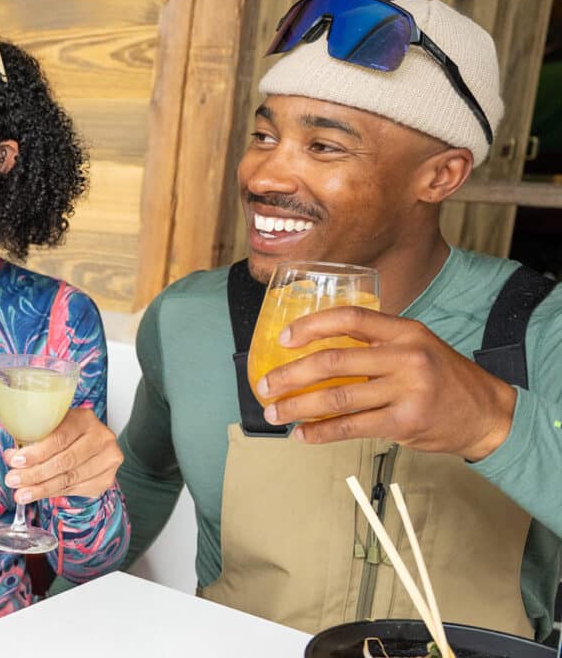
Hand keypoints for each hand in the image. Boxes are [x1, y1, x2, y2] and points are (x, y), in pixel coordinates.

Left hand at [4, 407, 121, 502]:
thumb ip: (33, 439)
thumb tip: (11, 457)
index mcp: (84, 419)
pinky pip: (76, 489)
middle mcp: (101, 438)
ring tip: (21, 493)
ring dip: (41, 488)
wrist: (89, 443)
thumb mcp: (50, 427)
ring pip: (70, 479)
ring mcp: (108, 460)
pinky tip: (38, 493)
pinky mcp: (106, 478)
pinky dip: (54, 492)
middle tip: (13, 481)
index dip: (36, 452)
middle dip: (35, 474)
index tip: (15, 461)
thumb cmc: (65, 433)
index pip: (59, 438)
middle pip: (65, 461)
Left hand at [258, 306, 516, 459]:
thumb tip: (316, 351)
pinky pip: (352, 427)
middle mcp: (406, 357)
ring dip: (298, 407)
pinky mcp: (405, 422)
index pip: (350, 317)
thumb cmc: (443, 378)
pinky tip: (303, 435)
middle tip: (264, 385)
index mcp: (405, 331)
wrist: (487, 413)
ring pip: (337, 398)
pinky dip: (321, 433)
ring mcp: (407, 391)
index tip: (282, 339)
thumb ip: (376, 344)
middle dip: (290, 375)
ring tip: (275, 413)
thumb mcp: (416, 346)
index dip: (311, 326)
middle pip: (333, 362)